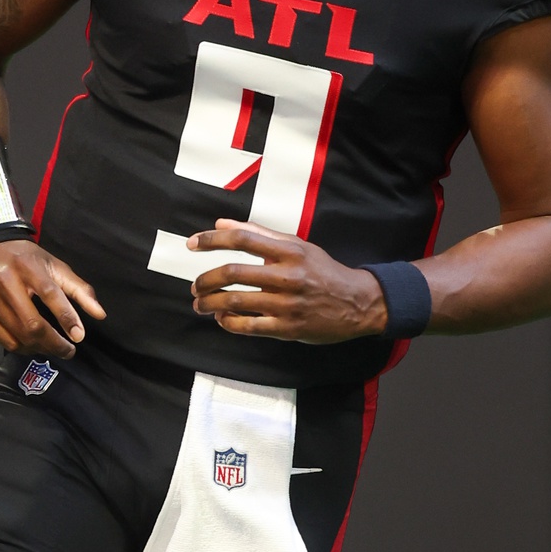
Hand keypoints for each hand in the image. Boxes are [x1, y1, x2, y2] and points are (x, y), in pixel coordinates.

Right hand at [0, 239, 105, 359]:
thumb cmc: (25, 258)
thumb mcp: (54, 266)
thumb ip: (79, 289)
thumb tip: (100, 314)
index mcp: (28, 266)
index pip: (49, 294)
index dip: (66, 317)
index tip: (79, 336)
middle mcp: (5, 281)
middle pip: (32, 324)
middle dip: (54, 343)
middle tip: (69, 350)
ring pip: (19, 336)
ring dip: (41, 348)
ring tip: (53, 348)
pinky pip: (5, 341)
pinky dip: (23, 348)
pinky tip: (34, 345)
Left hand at [188, 220, 391, 343]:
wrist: (357, 303)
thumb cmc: (323, 271)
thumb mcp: (297, 245)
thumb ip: (260, 233)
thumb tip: (222, 223)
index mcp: (290, 251)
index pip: (243, 239)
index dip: (213, 240)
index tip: (193, 244)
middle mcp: (287, 275)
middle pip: (233, 273)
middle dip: (206, 280)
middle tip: (195, 286)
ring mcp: (287, 304)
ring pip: (236, 301)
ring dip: (210, 302)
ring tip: (200, 304)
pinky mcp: (287, 328)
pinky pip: (248, 326)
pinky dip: (228, 322)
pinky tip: (222, 318)